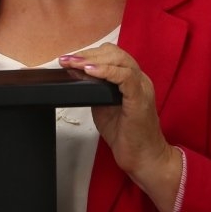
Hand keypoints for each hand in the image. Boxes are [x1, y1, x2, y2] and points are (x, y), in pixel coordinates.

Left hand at [59, 44, 182, 211]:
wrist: (144, 159)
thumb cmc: (126, 136)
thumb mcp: (104, 107)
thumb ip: (95, 89)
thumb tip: (77, 75)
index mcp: (132, 79)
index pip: (112, 55)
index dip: (89, 53)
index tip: (68, 58)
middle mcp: (139, 79)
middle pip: (114, 53)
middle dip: (87, 54)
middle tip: (66, 60)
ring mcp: (142, 87)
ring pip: (120, 60)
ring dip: (92, 60)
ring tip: (73, 64)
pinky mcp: (140, 99)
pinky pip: (125, 77)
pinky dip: (106, 71)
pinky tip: (89, 71)